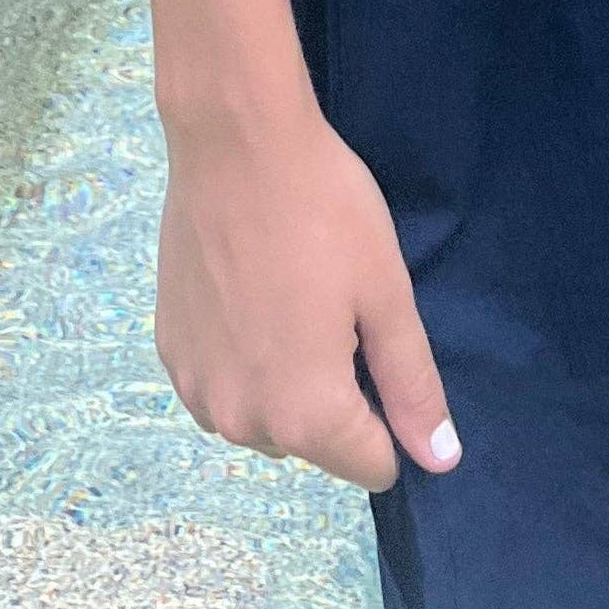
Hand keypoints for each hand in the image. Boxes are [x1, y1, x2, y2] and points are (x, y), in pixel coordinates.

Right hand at [154, 80, 459, 492]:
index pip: (370, 466)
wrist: (233, 142)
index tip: (379, 345)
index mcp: (305, 414)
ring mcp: (196, 389)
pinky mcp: (169, 352)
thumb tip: (440, 461)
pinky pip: (222, 384)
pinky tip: (251, 294)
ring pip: (263, 418)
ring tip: (294, 296)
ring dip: (285, 382)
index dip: (391, 415)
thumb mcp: (386, 293)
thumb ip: (412, 385)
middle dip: (335, 397)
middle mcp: (241, 421)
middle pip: (313, 443)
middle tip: (337, 308)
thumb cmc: (324, 210)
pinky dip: (243, 359)